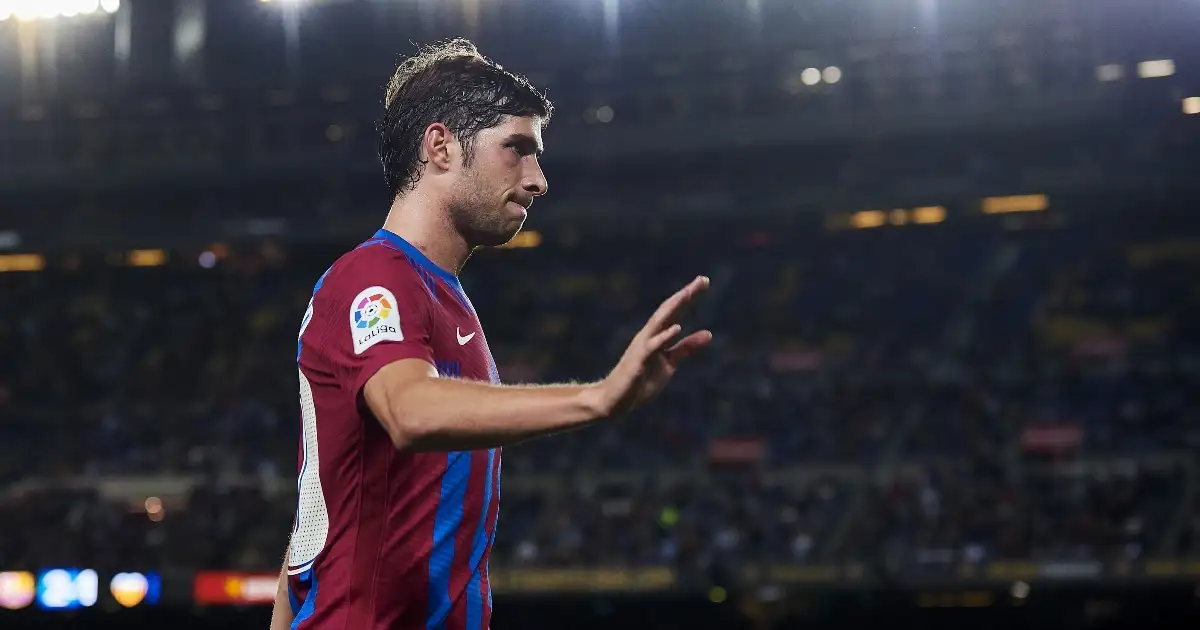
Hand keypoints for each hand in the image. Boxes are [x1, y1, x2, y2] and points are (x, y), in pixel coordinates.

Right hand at [586, 276, 712, 417]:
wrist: (614, 401)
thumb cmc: (640, 381)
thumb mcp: (669, 363)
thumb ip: (686, 348)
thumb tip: (709, 333)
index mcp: (657, 336)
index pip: (675, 312)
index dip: (689, 297)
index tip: (705, 280)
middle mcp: (648, 336)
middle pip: (668, 311)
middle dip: (684, 295)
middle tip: (702, 280)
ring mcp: (642, 348)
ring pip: (658, 323)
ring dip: (672, 308)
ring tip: (687, 294)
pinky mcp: (637, 363)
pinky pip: (651, 347)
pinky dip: (663, 336)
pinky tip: (676, 328)